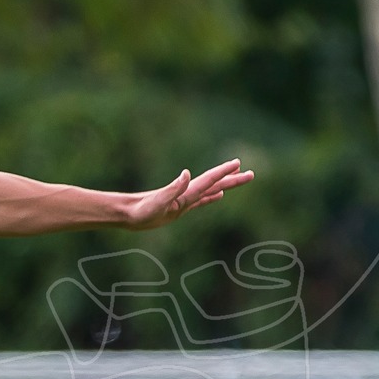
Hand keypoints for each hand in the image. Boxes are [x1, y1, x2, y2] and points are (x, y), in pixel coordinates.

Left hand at [124, 159, 254, 229]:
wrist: (127, 214)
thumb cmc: (140, 211)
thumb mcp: (157, 202)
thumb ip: (172, 189)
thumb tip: (187, 173)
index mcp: (185, 193)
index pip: (209, 180)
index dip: (223, 172)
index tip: (238, 163)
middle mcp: (186, 194)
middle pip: (214, 183)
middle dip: (232, 178)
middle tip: (251, 173)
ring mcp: (184, 200)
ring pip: (211, 190)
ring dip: (225, 184)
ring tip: (240, 177)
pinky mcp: (179, 208)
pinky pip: (201, 201)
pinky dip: (211, 197)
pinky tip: (218, 195)